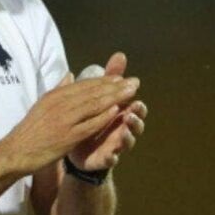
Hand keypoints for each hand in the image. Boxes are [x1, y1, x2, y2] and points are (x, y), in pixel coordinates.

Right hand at [5, 69, 139, 172]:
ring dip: (114, 97)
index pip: (85, 85)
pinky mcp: (66, 136)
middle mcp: (60, 104)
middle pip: (92, 92)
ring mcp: (64, 120)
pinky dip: (103, 117)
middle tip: (134, 81)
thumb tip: (70, 74)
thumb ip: (58, 89)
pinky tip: (116, 111)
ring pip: (93, 105)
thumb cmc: (30, 130)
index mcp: (55, 96)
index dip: (105, 80)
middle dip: (115, 86)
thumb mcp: (42, 104)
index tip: (122, 77)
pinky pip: (89, 124)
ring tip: (131, 92)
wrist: (16, 151)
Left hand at [67, 52, 146, 171]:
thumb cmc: (93, 117)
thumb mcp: (100, 95)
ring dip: (128, 137)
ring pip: (127, 141)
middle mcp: (123, 128)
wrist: (76, 145)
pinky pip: (111, 160)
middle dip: (137, 119)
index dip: (138, 103)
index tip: (136, 98)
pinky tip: (112, 156)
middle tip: (133, 113)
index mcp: (122, 113)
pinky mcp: (105, 158)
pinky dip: (112, 158)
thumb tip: (120, 55)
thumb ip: (110, 77)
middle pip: (137, 124)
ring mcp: (115, 145)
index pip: (135, 106)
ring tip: (125, 132)